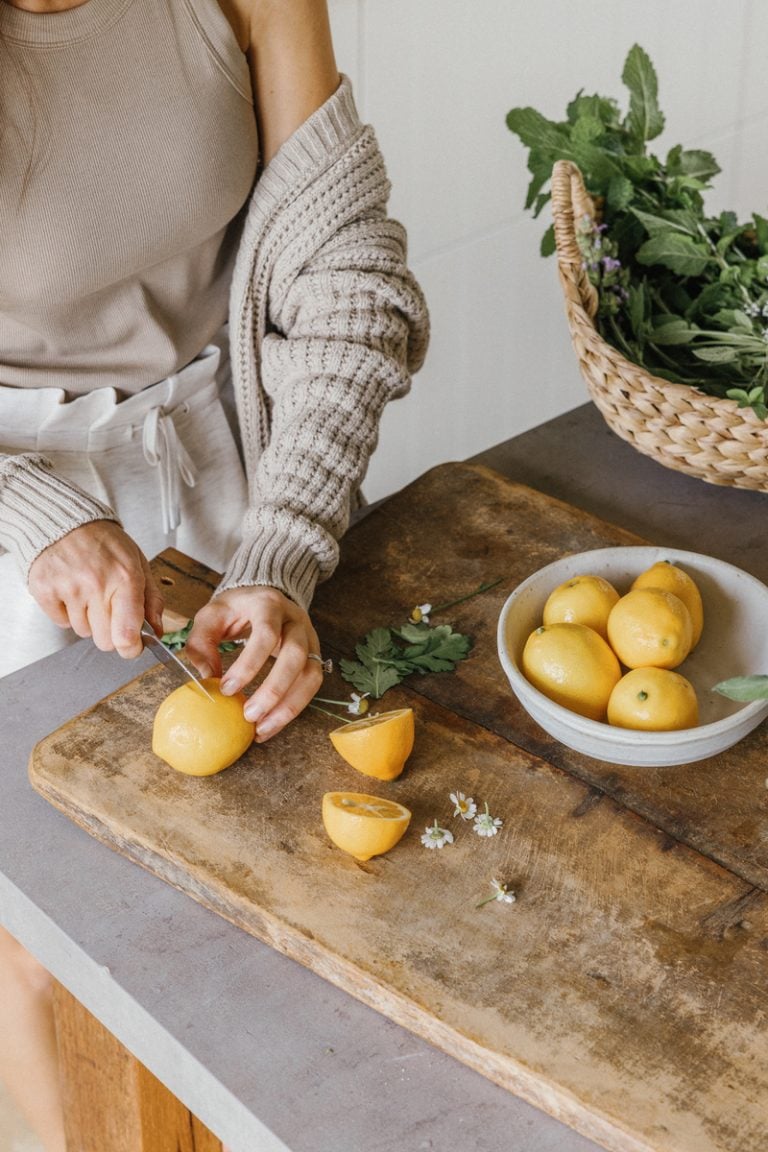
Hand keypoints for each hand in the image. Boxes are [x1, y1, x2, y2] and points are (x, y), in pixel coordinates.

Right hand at [28, 521, 163, 657]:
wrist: (66, 521)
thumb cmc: (105, 542)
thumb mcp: (138, 563)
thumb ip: (151, 598)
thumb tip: (157, 630)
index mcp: (125, 578)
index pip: (126, 635)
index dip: (131, 649)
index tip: (133, 646)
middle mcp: (96, 584)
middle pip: (105, 642)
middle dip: (110, 633)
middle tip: (109, 611)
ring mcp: (68, 588)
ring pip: (83, 632)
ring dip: (88, 619)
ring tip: (88, 592)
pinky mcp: (44, 590)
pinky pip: (61, 622)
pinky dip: (67, 612)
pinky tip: (71, 590)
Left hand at [183, 586, 323, 741]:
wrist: (265, 598)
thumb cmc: (236, 609)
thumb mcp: (212, 615)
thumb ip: (201, 642)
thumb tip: (206, 677)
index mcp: (269, 605)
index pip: (266, 634)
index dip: (248, 664)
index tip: (227, 689)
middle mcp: (296, 620)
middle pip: (296, 656)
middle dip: (273, 690)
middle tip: (249, 715)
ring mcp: (310, 639)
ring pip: (311, 675)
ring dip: (289, 706)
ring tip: (262, 729)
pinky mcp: (314, 657)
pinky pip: (311, 686)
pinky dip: (292, 709)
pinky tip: (270, 725)